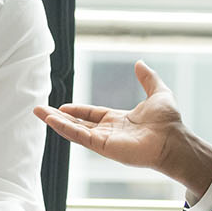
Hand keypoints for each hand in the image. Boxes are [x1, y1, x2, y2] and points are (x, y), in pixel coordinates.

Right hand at [33, 61, 211, 198]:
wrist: (174, 139)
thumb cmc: (169, 122)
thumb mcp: (158, 93)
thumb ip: (148, 79)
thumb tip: (140, 63)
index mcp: (119, 120)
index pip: (92, 115)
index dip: (77, 110)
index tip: (61, 106)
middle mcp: (108, 131)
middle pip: (77, 123)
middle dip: (58, 117)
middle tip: (39, 110)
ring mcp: (104, 140)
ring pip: (74, 130)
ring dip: (55, 122)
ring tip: (37, 113)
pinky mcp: (103, 147)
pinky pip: (79, 136)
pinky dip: (64, 128)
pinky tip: (51, 120)